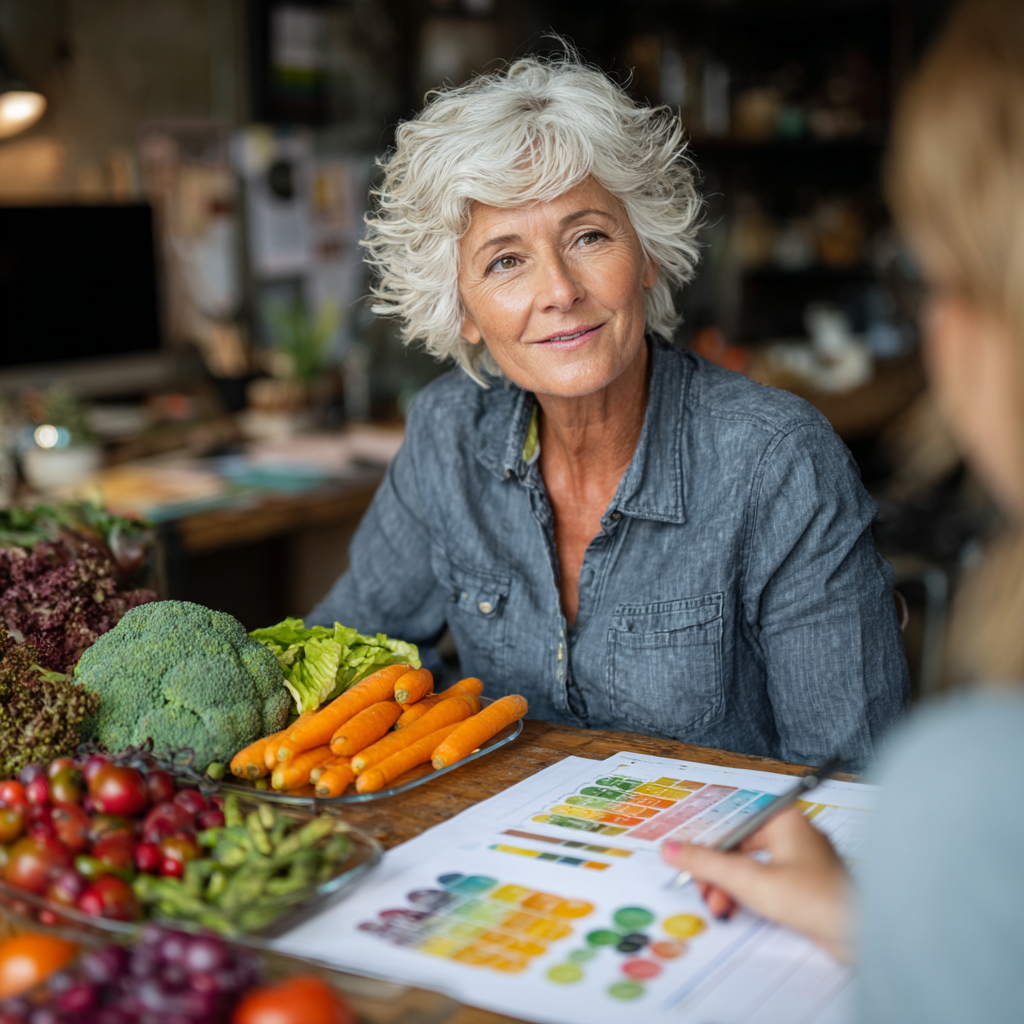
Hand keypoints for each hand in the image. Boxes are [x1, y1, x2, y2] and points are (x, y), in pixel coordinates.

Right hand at [660, 806, 852, 960]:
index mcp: (783, 818)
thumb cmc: (817, 900)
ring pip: (752, 866)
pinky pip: (767, 882)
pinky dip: (750, 895)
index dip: (705, 846)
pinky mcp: (807, 885)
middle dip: (718, 873)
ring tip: (721, 907)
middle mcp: (793, 832)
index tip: (685, 862)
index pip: (730, 824)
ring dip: (731, 887)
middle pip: (740, 846)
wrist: (865, 937)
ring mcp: (802, 859)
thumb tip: (672, 849)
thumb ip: (708, 864)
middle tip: (704, 892)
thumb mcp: (751, 881)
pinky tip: (740, 910)